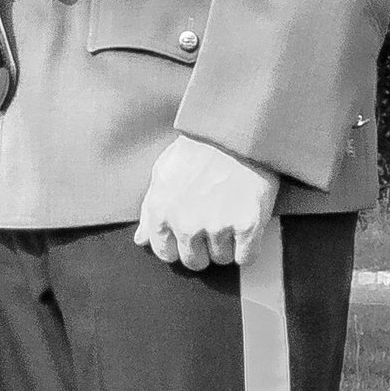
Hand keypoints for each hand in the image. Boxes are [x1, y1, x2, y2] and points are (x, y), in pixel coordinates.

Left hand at [134, 135, 280, 272]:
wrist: (237, 129)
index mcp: (162, 211)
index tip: (191, 234)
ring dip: (227, 244)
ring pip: (221, 259)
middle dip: (204, 247)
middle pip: (194, 261)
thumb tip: (141, 240)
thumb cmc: (199, 147)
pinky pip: (246, 257)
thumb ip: (150, 210)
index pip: (165, 252)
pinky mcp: (247, 226)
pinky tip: (247, 225)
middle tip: (215, 223)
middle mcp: (186, 223)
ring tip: (232, 215)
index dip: (179, 245)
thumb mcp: (164, 173)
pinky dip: (248, 247)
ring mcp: (217, 226)